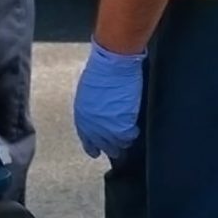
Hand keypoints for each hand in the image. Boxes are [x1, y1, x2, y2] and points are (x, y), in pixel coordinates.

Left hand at [74, 38, 145, 158]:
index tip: (97, 152)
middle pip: (103, 145)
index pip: (86, 139)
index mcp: (82, 116)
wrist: (113, 65)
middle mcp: (93, 125)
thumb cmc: (101, 70)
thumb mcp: (89, 92)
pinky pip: (130, 136)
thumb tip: (98, 115)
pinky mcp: (123, 125)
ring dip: (123, 142)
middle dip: (111, 148)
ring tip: (128, 138)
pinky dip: (133, 133)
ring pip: (118, 144)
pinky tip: (135, 129)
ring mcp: (108, 127)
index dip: (93, 146)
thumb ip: (91, 108)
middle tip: (118, 150)